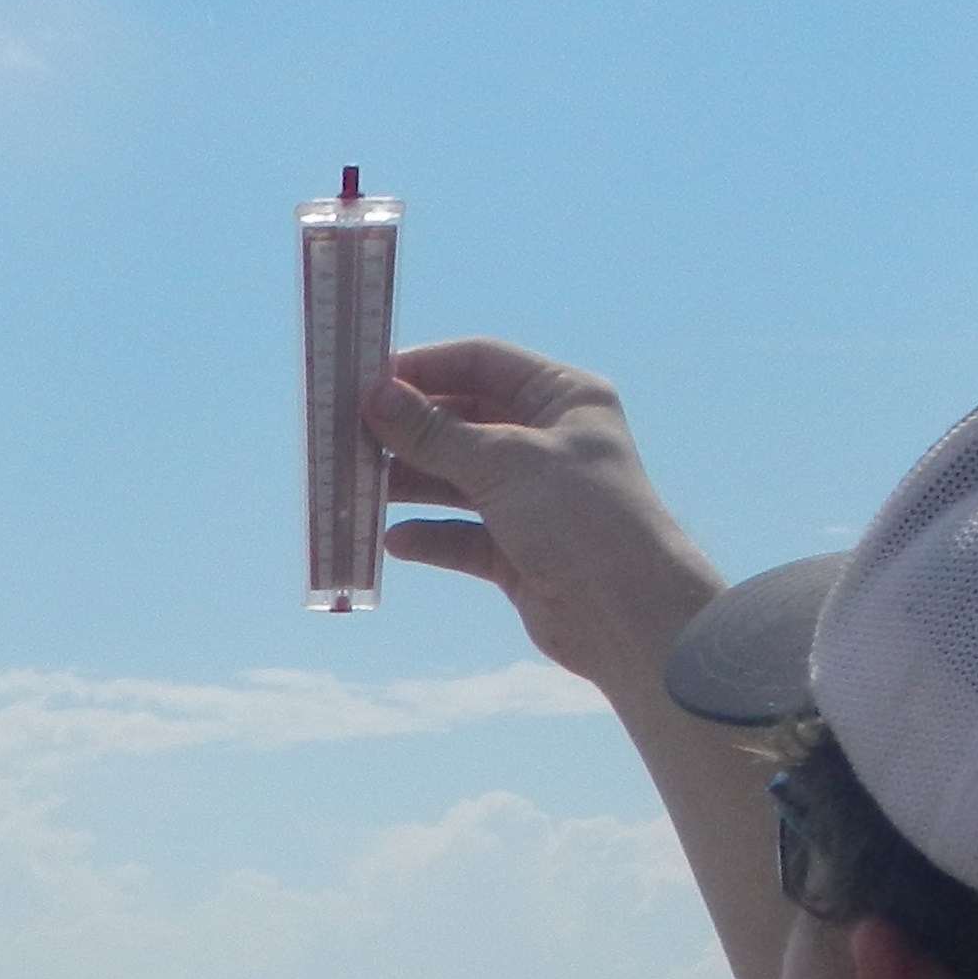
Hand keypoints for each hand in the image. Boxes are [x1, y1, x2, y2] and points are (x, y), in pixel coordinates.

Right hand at [370, 339, 730, 697]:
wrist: (629, 615)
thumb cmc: (582, 518)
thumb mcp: (504, 462)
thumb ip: (435, 432)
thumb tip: (375, 397)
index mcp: (562, 397)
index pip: (481, 363)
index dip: (423, 369)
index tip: (364, 382)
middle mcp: (547, 440)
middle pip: (462, 420)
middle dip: (407, 430)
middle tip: (348, 438)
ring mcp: (531, 496)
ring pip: (455, 478)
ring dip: (410, 482)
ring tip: (359, 487)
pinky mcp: (517, 550)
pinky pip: (460, 534)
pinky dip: (430, 535)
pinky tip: (395, 541)